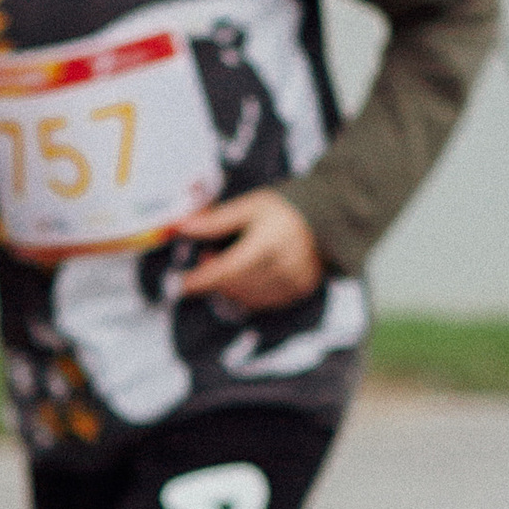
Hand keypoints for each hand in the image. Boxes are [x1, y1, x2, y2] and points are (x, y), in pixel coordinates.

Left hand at [176, 187, 323, 312]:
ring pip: (248, 298)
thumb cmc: (283, 210)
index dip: (202, 279)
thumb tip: (183, 226)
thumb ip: (216, 220)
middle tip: (206, 259)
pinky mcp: (300, 291)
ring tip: (226, 265)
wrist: (326, 218)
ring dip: (228, 288)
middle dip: (213, 279)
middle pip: (236, 286)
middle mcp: (284, 266)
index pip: (228, 269)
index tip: (181, 284)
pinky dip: (247, 294)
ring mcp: (294, 282)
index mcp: (269, 242)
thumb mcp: (249, 206)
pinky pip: (264, 302)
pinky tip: (243, 277)